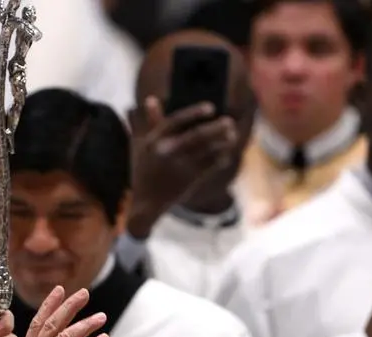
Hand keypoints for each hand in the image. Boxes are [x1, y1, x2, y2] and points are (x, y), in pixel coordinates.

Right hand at [127, 97, 238, 238]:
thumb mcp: (140, 144)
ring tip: (232, 135)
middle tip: (229, 121)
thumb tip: (151, 99)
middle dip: (216, 127)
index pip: (175, 121)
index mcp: (154, 140)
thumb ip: (147, 121)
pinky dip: (220, 158)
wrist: (146, 203)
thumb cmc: (143, 170)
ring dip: (223, 142)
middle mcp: (167, 152)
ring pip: (207, 150)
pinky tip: (225, 153)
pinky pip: (211, 166)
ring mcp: (180, 167)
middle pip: (197, 136)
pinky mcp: (190, 180)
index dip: (194, 112)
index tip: (210, 107)